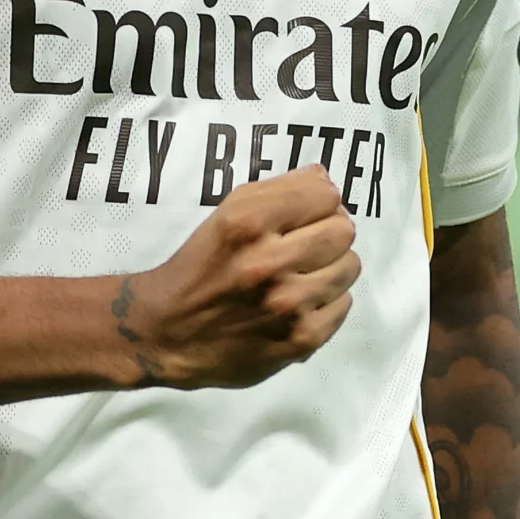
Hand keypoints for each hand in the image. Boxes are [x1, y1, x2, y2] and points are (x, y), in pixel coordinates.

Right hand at [112, 165, 360, 388]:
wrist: (169, 332)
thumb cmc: (201, 265)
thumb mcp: (227, 213)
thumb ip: (279, 190)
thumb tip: (325, 179)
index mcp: (249, 221)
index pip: (327, 195)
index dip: (318, 202)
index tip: (305, 215)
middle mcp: (270, 261)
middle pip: (344, 230)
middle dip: (328, 233)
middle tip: (305, 245)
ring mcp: (288, 304)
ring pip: (350, 266)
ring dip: (330, 267)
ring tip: (302, 275)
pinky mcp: (300, 339)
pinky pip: (344, 304)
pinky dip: (327, 301)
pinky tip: (302, 303)